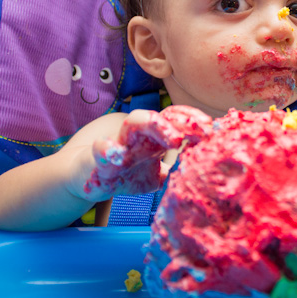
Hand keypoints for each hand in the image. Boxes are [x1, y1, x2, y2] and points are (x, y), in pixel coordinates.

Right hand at [82, 106, 211, 200]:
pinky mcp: (97, 159)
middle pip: (160, 116)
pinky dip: (107, 150)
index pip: (174, 120)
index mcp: (152, 139)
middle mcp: (138, 136)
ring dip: (154, 125)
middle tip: (199, 131)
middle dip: (180, 120)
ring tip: (174, 140)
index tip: (211, 129)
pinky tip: (117, 153)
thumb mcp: (155, 176)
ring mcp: (118, 144)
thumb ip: (175, 171)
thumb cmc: (124, 174)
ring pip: (134, 123)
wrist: (85, 181)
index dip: (191, 121)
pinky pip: (101, 151)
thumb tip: (203, 171)